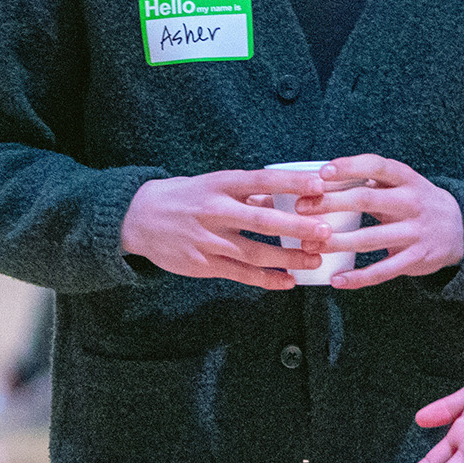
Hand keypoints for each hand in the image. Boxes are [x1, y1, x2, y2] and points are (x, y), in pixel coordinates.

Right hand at [120, 168, 332, 290]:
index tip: (320, 184)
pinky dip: (266, 280)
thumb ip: (248, 193)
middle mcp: (214, 211)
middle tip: (325, 232)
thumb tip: (285, 197)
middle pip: (261, 221)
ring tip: (315, 261)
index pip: (261, 181)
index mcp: (220, 184)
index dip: (291, 183)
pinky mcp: (202, 264)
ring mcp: (208, 240)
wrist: (137, 218)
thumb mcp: (213, 184)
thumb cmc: (184, 197)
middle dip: (296, 228)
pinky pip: (240, 274)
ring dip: (288, 259)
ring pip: (254, 253)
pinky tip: (287, 281)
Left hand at [306, 154, 463, 289]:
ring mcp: (416, 232)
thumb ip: (369, 182)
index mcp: (407, 179)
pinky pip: (383, 270)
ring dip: (336, 242)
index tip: (322, 172)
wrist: (461, 228)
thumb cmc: (416, 202)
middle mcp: (413, 203)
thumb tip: (319, 182)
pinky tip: (336, 280)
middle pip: (366, 200)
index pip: (376, 166)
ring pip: (369, 238)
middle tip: (302, 209)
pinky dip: (358, 277)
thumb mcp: (402, 184)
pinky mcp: (416, 258)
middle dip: (330, 204)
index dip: (349, 167)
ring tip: (309, 246)